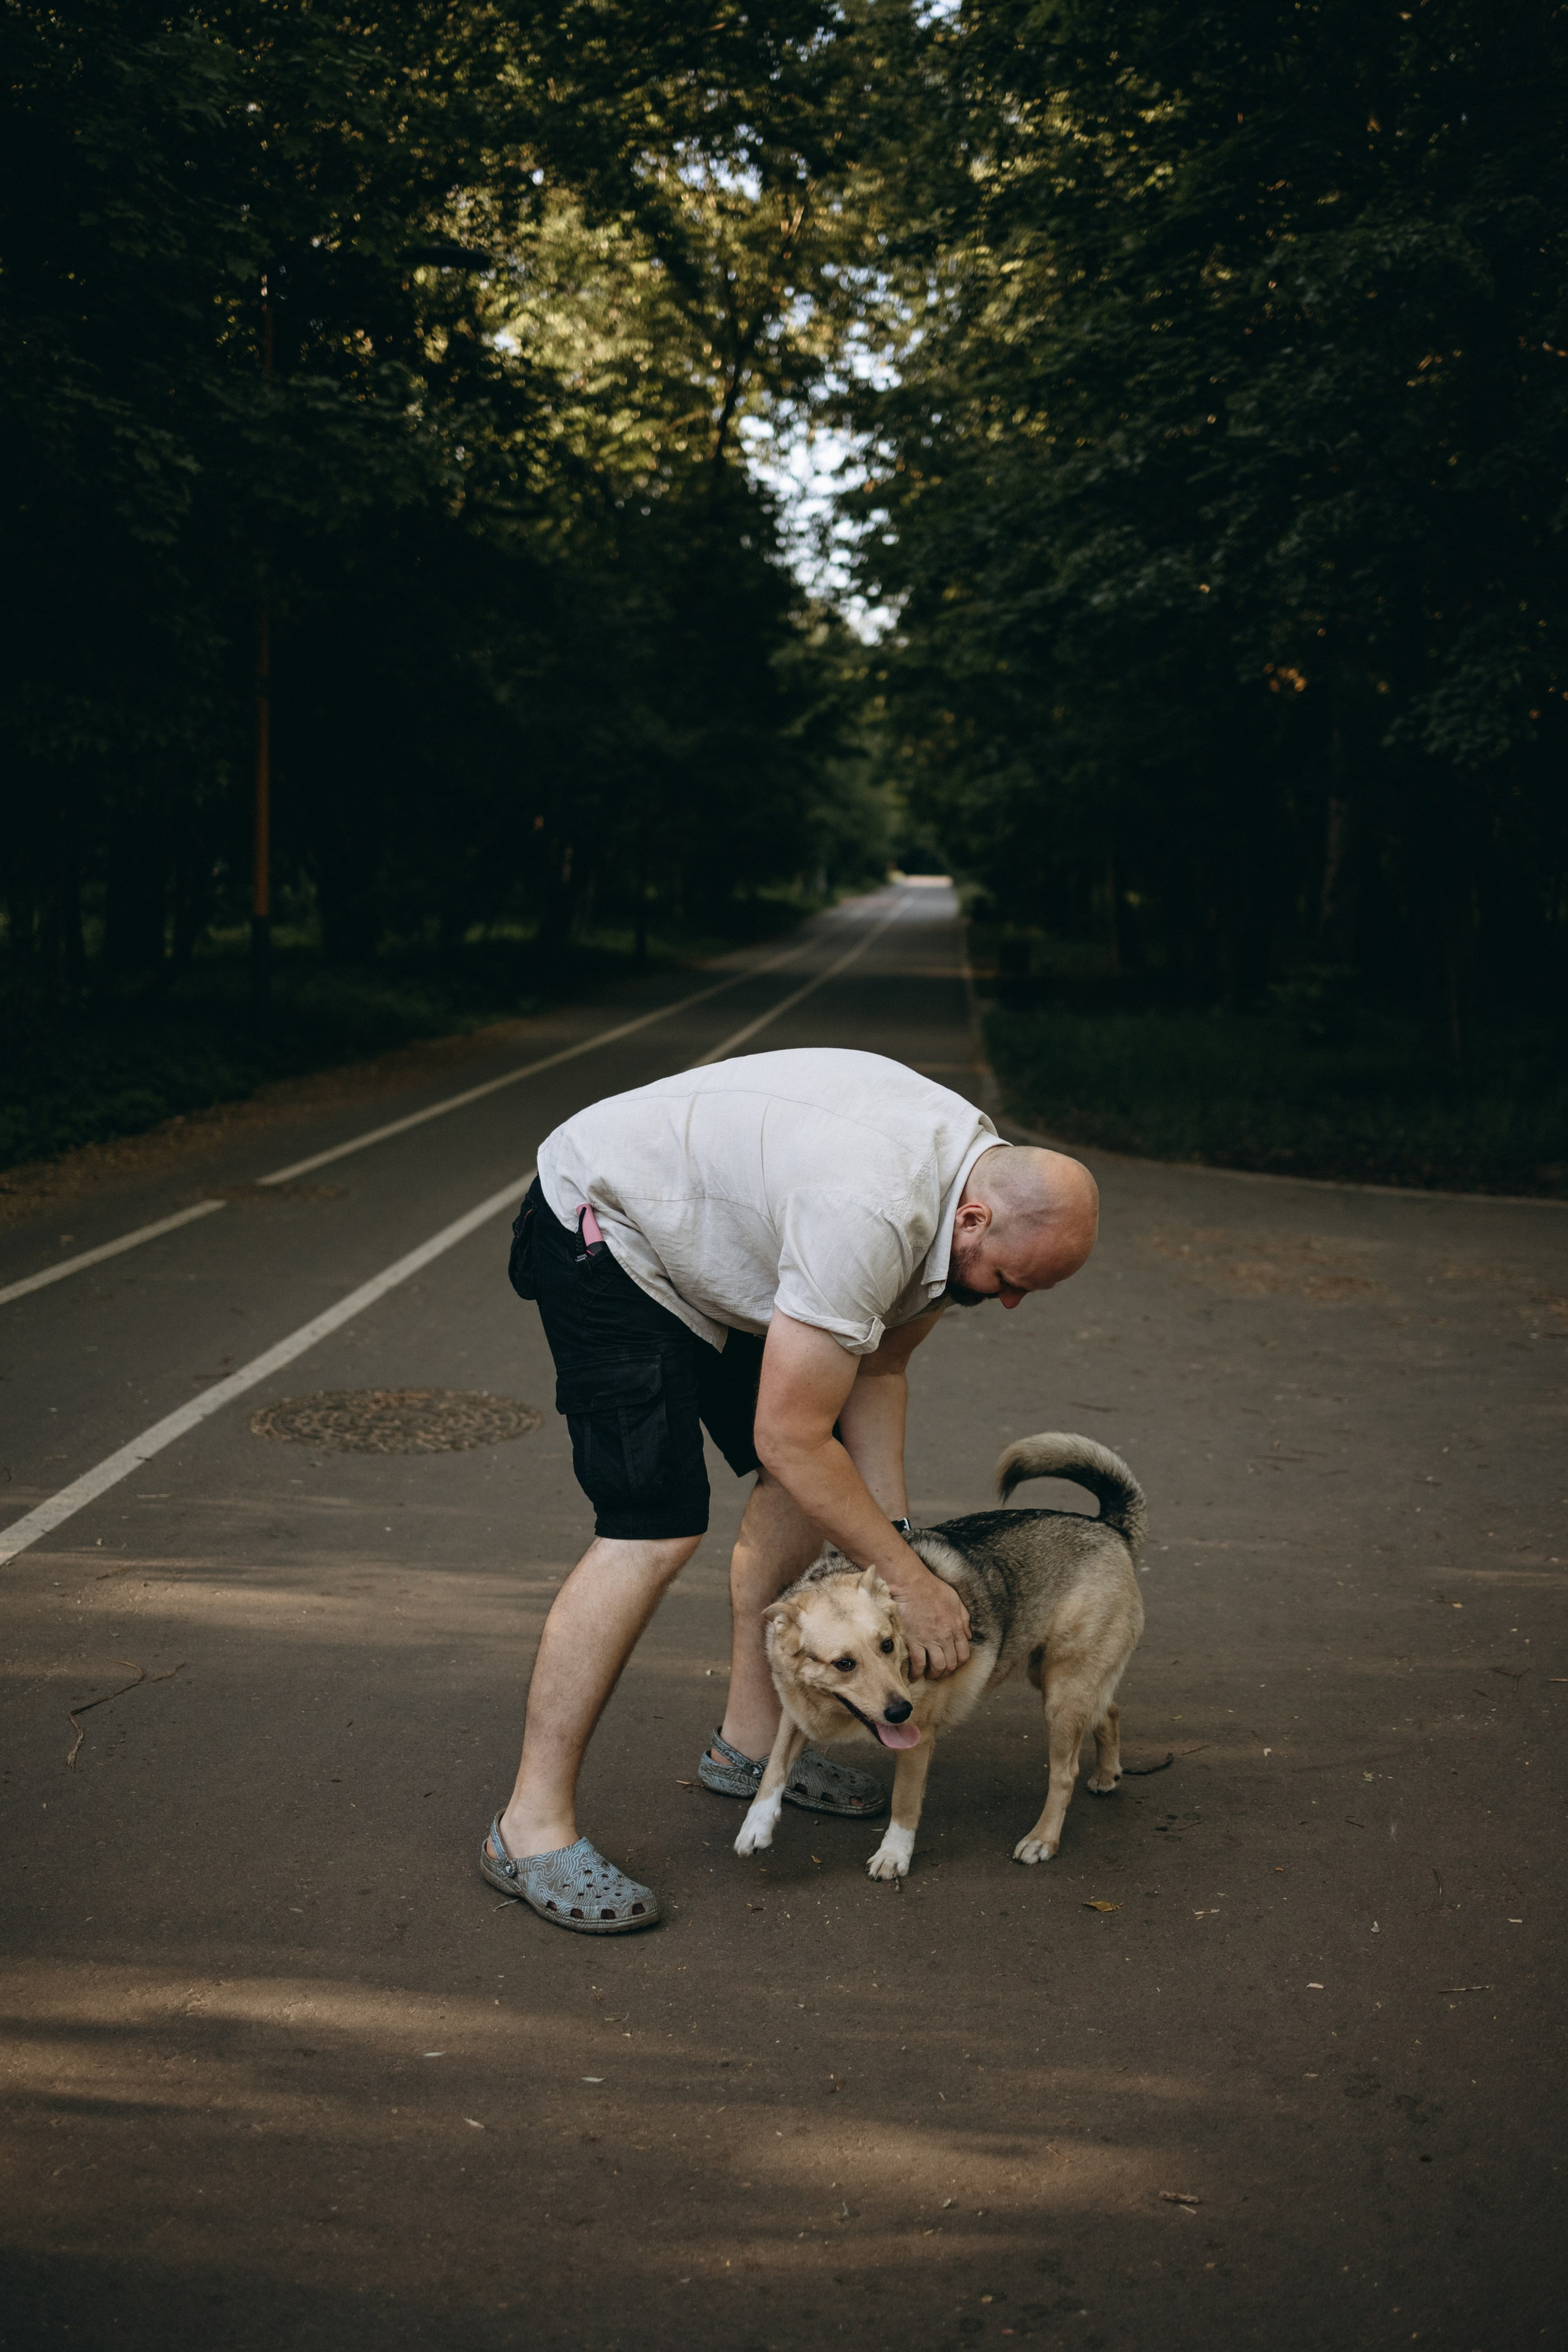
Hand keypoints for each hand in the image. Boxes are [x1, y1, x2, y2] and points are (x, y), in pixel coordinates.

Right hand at [889, 1565, 969, 1680]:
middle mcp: (945, 1637)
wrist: (911, 1584)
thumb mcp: (955, 1600)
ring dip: (933, 1674)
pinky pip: (918, 1663)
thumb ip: (964, 1619)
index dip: (958, 1663)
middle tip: (939, 1673)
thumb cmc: (932, 1588)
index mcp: (956, 1627)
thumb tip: (969, 1636)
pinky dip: (917, 1673)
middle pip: (951, 1663)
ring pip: (937, 1666)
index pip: (963, 1654)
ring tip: (928, 1675)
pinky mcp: (914, 1641)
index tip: (952, 1664)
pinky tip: (914, 1676)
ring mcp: (929, 1640)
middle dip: (946, 1672)